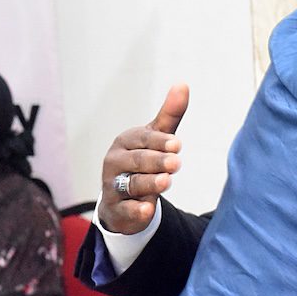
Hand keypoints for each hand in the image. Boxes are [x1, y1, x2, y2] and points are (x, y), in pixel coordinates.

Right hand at [99, 84, 188, 234]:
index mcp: (126, 142)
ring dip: (149, 183)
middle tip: (176, 162)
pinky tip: (146, 210)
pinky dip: (135, 210)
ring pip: (132, 183)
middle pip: (138, 160)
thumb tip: (183, 84)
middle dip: (157, 161)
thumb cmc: (141, 161)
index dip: (159, 142)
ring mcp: (113, 186)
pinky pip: (125, 209)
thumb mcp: (155, 139)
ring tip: (166, 182)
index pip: (143, 139)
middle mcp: (116, 161)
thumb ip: (169, 116)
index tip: (177, 144)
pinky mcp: (116, 209)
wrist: (120, 198)